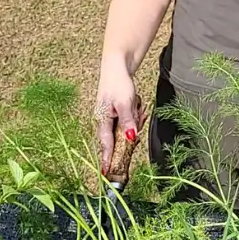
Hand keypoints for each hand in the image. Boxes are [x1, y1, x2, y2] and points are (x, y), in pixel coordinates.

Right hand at [94, 61, 144, 175]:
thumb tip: (131, 138)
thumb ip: (127, 122)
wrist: (117, 66)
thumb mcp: (125, 103)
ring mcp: (111, 116)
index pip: (105, 144)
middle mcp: (104, 120)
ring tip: (135, 102)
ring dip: (134, 117)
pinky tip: (136, 102)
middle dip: (130, 128)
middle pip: (119, 137)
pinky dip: (135, 114)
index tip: (106, 173)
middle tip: (135, 111)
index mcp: (102, 120)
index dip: (106, 159)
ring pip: (126, 128)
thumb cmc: (117, 82)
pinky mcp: (118, 112)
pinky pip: (129, 120)